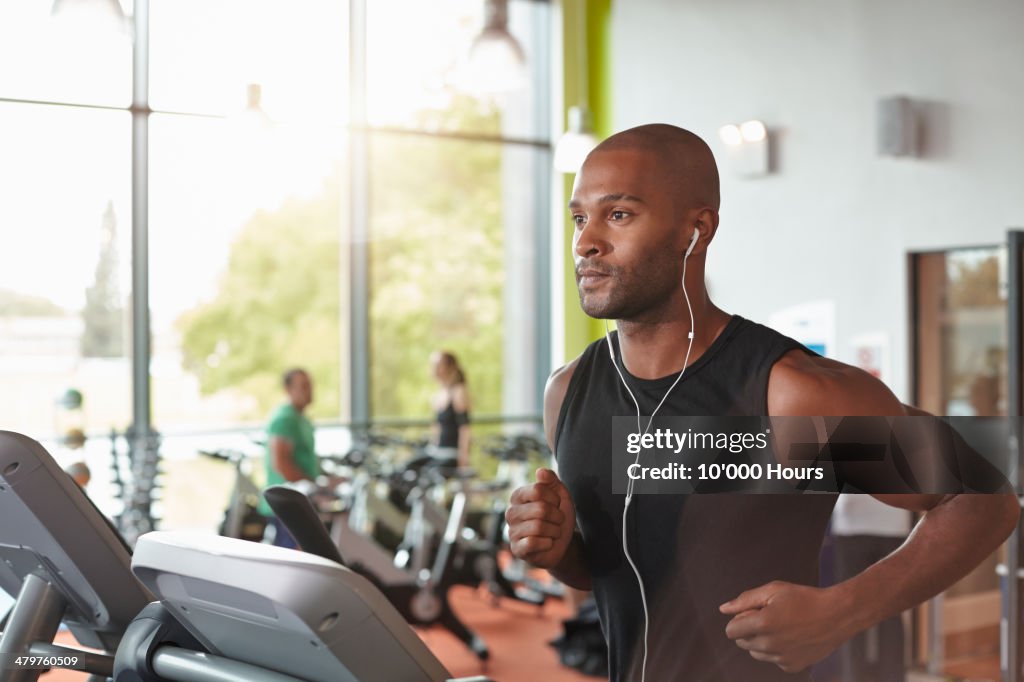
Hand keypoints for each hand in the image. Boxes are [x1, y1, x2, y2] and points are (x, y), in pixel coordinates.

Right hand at [506, 468, 575, 568]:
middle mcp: (511, 512)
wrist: (562, 543)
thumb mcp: (560, 494)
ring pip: (539, 527)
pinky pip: (533, 543)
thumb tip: (540, 471)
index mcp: (518, 496)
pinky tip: (547, 543)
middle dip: (557, 517)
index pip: (538, 490)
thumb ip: (551, 480)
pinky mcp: (516, 549)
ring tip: (553, 532)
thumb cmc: (558, 516)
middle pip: (541, 509)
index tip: (556, 505)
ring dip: (555, 531)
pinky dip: (547, 543)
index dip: (554, 498)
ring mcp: (511, 531)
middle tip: (557, 521)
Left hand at [720, 581, 855, 672]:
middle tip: (769, 617)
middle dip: (749, 630)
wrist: (837, 615)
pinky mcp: (792, 666)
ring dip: (762, 641)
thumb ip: (745, 600)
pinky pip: (774, 660)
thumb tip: (724, 609)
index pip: (731, 631)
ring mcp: (781, 658)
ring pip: (757, 653)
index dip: (739, 619)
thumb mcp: (773, 590)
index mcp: (762, 624)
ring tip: (782, 627)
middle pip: (742, 643)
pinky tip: (792, 638)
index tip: (752, 613)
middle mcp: (770, 645)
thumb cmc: (805, 599)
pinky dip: (777, 651)